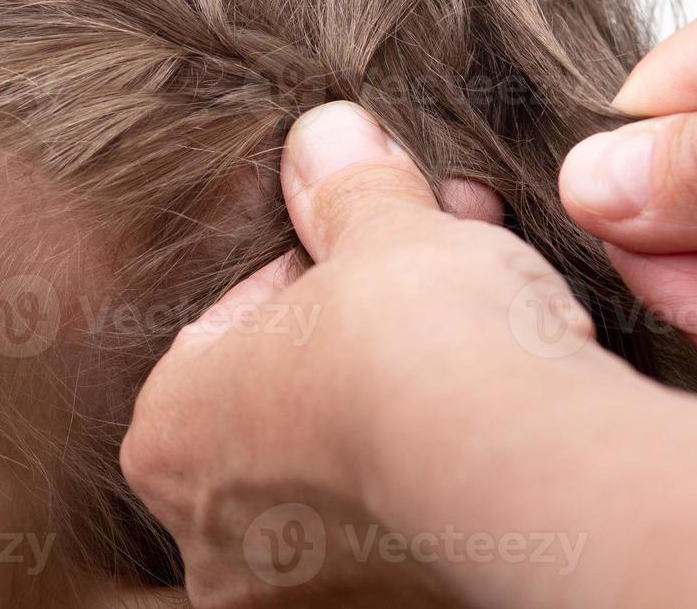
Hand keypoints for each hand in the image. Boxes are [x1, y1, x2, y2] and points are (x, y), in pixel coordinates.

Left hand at [121, 102, 620, 607]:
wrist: (529, 464)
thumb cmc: (413, 348)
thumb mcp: (376, 232)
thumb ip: (342, 185)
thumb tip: (326, 133)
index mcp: (168, 438)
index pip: (224, 336)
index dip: (302, 274)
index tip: (362, 250)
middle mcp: (217, 537)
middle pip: (290, 402)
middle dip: (361, 331)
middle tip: (432, 274)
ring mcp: (304, 590)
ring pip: (350, 464)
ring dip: (406, 390)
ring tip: (485, 317)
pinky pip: (408, 519)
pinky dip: (442, 459)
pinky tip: (500, 400)